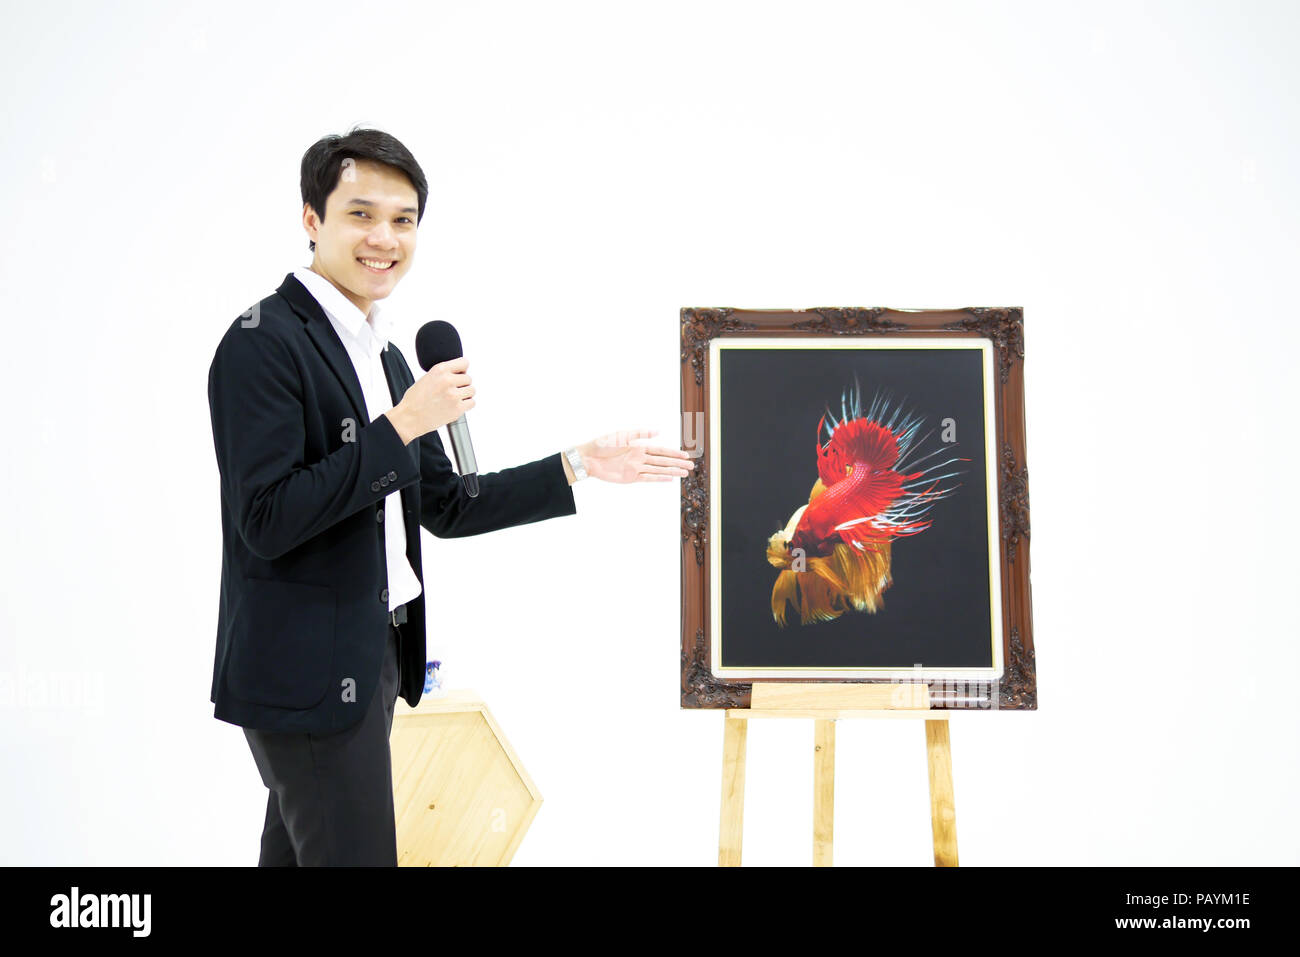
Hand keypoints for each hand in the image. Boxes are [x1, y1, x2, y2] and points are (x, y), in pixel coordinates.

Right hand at [386, 356, 474, 443]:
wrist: (409, 418)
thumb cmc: (415, 400)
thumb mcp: (427, 377)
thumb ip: (443, 373)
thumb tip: (458, 372)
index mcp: (440, 370)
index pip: (464, 362)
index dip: (462, 370)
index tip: (459, 375)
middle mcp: (447, 380)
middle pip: (468, 378)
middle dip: (462, 384)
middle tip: (452, 391)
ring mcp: (453, 395)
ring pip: (472, 390)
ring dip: (465, 395)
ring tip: (453, 399)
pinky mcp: (457, 408)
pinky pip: (472, 403)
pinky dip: (466, 405)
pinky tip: (456, 406)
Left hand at [575, 429, 696, 482]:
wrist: (588, 458)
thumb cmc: (602, 444)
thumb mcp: (621, 435)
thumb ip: (640, 434)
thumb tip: (658, 431)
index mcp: (638, 446)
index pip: (660, 450)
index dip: (673, 453)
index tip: (685, 455)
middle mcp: (639, 457)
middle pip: (662, 461)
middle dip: (677, 463)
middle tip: (691, 467)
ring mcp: (635, 468)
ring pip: (658, 470)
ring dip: (671, 472)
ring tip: (684, 474)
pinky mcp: (630, 477)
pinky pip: (647, 478)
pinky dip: (658, 479)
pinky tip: (669, 479)